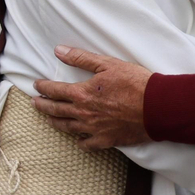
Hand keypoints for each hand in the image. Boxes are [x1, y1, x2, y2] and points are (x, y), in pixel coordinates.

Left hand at [30, 46, 152, 149]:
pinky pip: (87, 144)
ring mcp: (93, 129)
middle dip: (43, 105)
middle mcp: (83, 113)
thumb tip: (59, 51)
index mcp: (81, 93)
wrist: (158, 107)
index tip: (36, 85)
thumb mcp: (108, 64)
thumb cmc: (136, 83)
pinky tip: (78, 140)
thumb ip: (81, 58)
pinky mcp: (107, 140)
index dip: (43, 87)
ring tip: (48, 119)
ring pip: (67, 127)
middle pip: (55, 110)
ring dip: (55, 122)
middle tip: (35, 103)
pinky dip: (80, 142)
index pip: (54, 90)